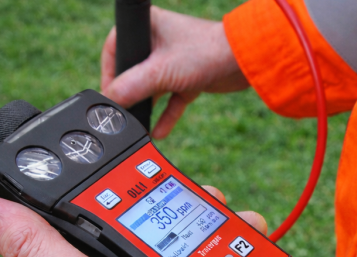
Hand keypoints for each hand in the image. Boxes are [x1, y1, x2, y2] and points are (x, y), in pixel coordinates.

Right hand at [101, 7, 249, 138]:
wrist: (247, 61)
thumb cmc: (205, 52)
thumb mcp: (160, 72)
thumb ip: (130, 88)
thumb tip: (109, 103)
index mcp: (147, 25)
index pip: (115, 49)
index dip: (109, 73)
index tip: (108, 96)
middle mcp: (159, 40)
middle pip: (133, 71)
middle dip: (129, 94)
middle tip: (122, 113)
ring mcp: (175, 60)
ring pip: (153, 87)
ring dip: (148, 106)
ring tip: (138, 125)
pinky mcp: (190, 77)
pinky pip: (172, 99)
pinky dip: (166, 115)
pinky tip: (158, 132)